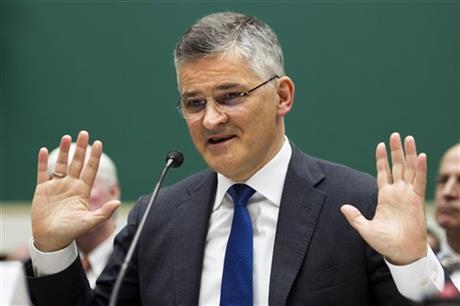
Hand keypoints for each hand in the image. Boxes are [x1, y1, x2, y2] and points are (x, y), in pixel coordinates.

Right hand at [31, 131, 119, 251]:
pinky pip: (42, 172)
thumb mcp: (89, 222)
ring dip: (64, 151)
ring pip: (61, 164)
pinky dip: (43, 162)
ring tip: (67, 137)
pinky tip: (44, 150)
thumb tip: (117, 203)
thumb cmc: (71, 232)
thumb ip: (104, 213)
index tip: (99, 143)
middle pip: (77, 163)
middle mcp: (71, 185)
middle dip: (81, 148)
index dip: (94, 157)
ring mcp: (57, 186)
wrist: (51, 239)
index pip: (90, 169)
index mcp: (83, 190)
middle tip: (84, 133)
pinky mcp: (42, 189)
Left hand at [341, 132, 427, 264]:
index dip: (381, 159)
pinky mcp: (417, 200)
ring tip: (408, 137)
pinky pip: (419, 181)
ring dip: (409, 153)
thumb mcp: (365, 228)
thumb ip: (354, 217)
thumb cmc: (385, 243)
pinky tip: (419, 155)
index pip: (382, 172)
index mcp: (384, 196)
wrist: (401, 253)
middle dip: (396, 150)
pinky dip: (420, 168)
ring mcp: (408, 195)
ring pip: (409, 169)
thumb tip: (342, 207)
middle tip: (395, 134)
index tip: (380, 145)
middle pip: (397, 166)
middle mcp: (397, 192)